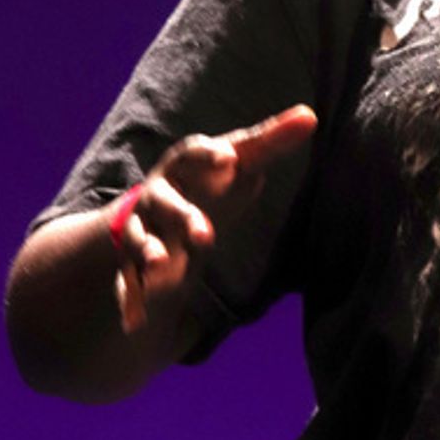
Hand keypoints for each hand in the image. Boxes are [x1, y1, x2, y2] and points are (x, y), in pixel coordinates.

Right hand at [109, 105, 316, 333]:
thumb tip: (310, 115)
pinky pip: (128, 283)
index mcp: (182, 165)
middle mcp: (157, 195)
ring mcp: (142, 229)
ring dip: (148, 254)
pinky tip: (135, 323)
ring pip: (140, 241)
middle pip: (166, 203)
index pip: (191, 152)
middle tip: (206, 236)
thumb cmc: (209, 179)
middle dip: (183, 217)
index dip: (208, 154)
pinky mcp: (134, 263)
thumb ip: (271, 140)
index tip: (228, 158)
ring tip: (161, 270)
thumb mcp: (238, 162)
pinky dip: (131, 301)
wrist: (157, 207)